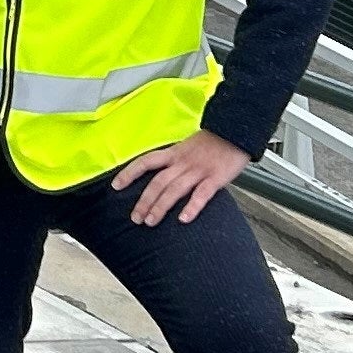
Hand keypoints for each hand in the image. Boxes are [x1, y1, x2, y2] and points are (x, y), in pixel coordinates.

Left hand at [108, 130, 250, 225]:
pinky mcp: (216, 178)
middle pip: (158, 182)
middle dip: (144, 201)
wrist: (236, 131)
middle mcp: (182, 162)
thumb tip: (162, 176)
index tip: (116, 186)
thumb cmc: (213, 142)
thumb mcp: (188, 146)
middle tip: (135, 218)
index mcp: (174, 153)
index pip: (146, 162)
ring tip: (151, 222)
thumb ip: (176, 160)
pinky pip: (201, 194)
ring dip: (160, 207)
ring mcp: (198, 170)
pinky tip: (183, 219)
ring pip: (174, 189)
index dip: (129, 173)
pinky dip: (192, 207)